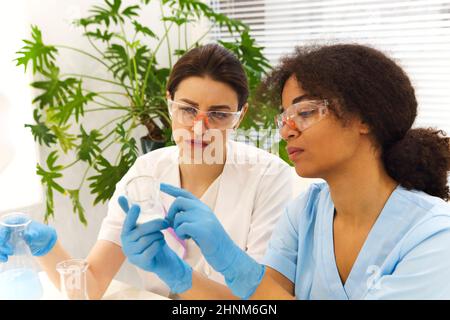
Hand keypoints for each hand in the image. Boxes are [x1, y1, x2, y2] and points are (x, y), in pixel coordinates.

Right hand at [0, 217, 56, 261]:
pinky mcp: (9, 245)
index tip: (4, 241)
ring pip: (0, 243)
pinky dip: (1, 254)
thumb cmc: (43, 233)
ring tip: (6, 258)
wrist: (45, 241)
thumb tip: (27, 235)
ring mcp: (9, 237)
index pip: (5, 225)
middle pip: (0, 236)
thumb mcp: (40, 232)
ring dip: (1, 251)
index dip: (2, 233)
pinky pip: (2, 249)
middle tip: (10, 251)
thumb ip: (33, 234)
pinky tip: (5, 259)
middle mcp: (11, 228)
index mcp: (17, 221)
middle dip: (1, 244)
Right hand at [118, 196, 191, 293]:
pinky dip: (159, 244)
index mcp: (125, 233)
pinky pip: (152, 249)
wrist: (161, 259)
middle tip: (166, 222)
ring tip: (160, 236)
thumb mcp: (143, 226)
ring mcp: (132, 255)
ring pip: (148, 239)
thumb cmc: (151, 240)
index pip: (128, 223)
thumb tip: (121, 196)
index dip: (132, 215)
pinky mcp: (141, 263)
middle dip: (156, 225)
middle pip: (142, 230)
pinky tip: (161, 243)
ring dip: (158, 236)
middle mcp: (126, 244)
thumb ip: (132, 214)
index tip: (137, 206)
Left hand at [161, 183, 264, 298]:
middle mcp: (203, 210)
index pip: (185, 193)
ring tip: (185, 235)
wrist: (228, 254)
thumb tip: (172, 216)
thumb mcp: (202, 224)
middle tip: (172, 224)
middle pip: (179, 201)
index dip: (171, 189)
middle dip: (171, 212)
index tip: (160, 185)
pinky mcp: (202, 229)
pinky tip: (188, 238)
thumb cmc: (212, 242)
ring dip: (177, 227)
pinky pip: (182, 227)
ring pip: (179, 216)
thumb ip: (191, 217)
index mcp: (203, 207)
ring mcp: (204, 218)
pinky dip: (181, 234)